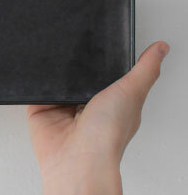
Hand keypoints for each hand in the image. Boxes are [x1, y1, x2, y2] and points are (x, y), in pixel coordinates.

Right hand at [26, 40, 168, 194]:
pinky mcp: (39, 109)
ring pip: (54, 77)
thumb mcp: (131, 93)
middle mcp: (86, 104)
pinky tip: (34, 69)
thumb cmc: (107, 135)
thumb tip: (162, 48)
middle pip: (77, 72)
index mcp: (111, 100)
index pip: (105, 70)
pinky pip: (33, 87)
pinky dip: (32, 80)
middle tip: (71, 39)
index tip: (99, 34)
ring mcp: (61, 107)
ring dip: (52, 69)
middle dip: (73, 59)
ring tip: (51, 54)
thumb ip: (145, 70)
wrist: (76, 160)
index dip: (103, 54)